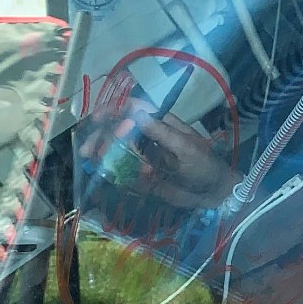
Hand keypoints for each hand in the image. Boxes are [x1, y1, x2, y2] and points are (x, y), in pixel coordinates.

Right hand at [78, 102, 235, 207]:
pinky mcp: (142, 173)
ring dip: (102, 153)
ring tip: (92, 161)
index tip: (97, 118)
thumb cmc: (205, 166)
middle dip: (101, 136)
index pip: (133, 109)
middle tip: (88, 150)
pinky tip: (105, 174)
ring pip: (117, 149)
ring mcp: (144, 155)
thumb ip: (162, 133)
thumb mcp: (186, 148)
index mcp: (161, 124)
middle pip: (119, 129)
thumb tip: (137, 115)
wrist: (214, 194)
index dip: (114, 109)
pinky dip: (112, 171)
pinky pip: (122, 169)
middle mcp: (149, 136)